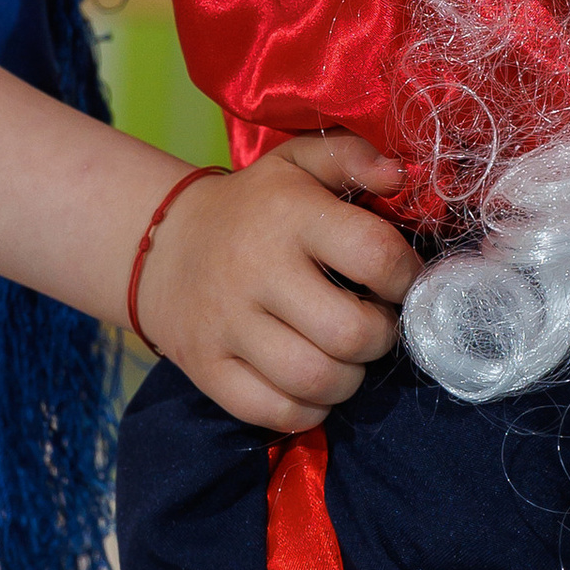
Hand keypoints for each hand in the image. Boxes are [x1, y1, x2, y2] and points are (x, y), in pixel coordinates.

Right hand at [134, 134, 419, 432]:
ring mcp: (227, 325)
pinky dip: (309, 408)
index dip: (407, 277)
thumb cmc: (255, 207)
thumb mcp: (298, 163)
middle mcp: (257, 270)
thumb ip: (352, 156)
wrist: (163, 245)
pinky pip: (277, 413)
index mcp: (290, 214)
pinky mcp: (207, 369)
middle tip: (373, 322)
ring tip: (344, 354)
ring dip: (350, 377)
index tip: (401, 281)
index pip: (375, 255)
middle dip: (381, 336)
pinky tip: (311, 381)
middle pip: (351, 333)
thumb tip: (400, 175)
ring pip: (316, 380)